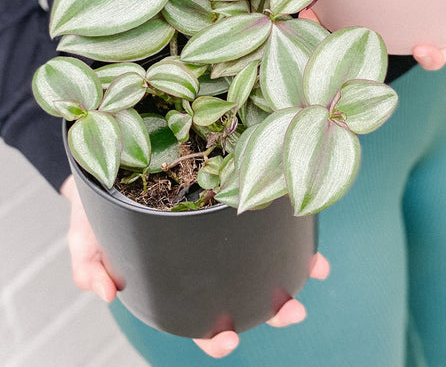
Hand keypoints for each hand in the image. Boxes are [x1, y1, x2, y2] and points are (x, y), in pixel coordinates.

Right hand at [61, 176, 329, 357]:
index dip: (212, 333)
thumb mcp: (90, 229)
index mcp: (176, 272)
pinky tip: (309, 230)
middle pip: (243, 289)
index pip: (196, 314)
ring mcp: (226, 227)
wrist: (115, 149)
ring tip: (313, 273)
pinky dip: (293, 225)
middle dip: (271, 307)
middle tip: (290, 311)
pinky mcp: (239, 190)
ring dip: (292, 268)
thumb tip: (108, 294)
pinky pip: (270, 212)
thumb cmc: (104, 200)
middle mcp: (207, 254)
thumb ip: (90, 263)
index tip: (229, 338)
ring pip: (264, 255)